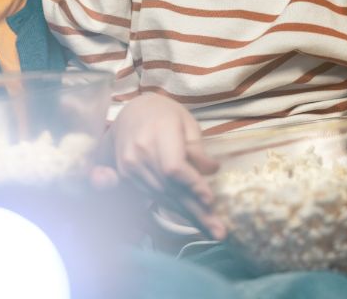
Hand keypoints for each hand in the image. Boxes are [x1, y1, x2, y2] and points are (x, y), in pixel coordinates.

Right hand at [111, 93, 223, 238]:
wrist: (130, 113)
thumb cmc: (164, 114)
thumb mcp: (186, 121)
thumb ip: (197, 147)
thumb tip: (212, 170)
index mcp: (158, 133)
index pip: (173, 167)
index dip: (192, 185)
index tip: (210, 200)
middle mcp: (139, 153)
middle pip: (170, 188)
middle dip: (196, 212)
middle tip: (219, 233)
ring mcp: (130, 167)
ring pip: (163, 197)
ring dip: (188, 215)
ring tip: (212, 230)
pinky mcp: (127, 177)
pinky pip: (154, 196)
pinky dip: (175, 208)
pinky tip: (193, 218)